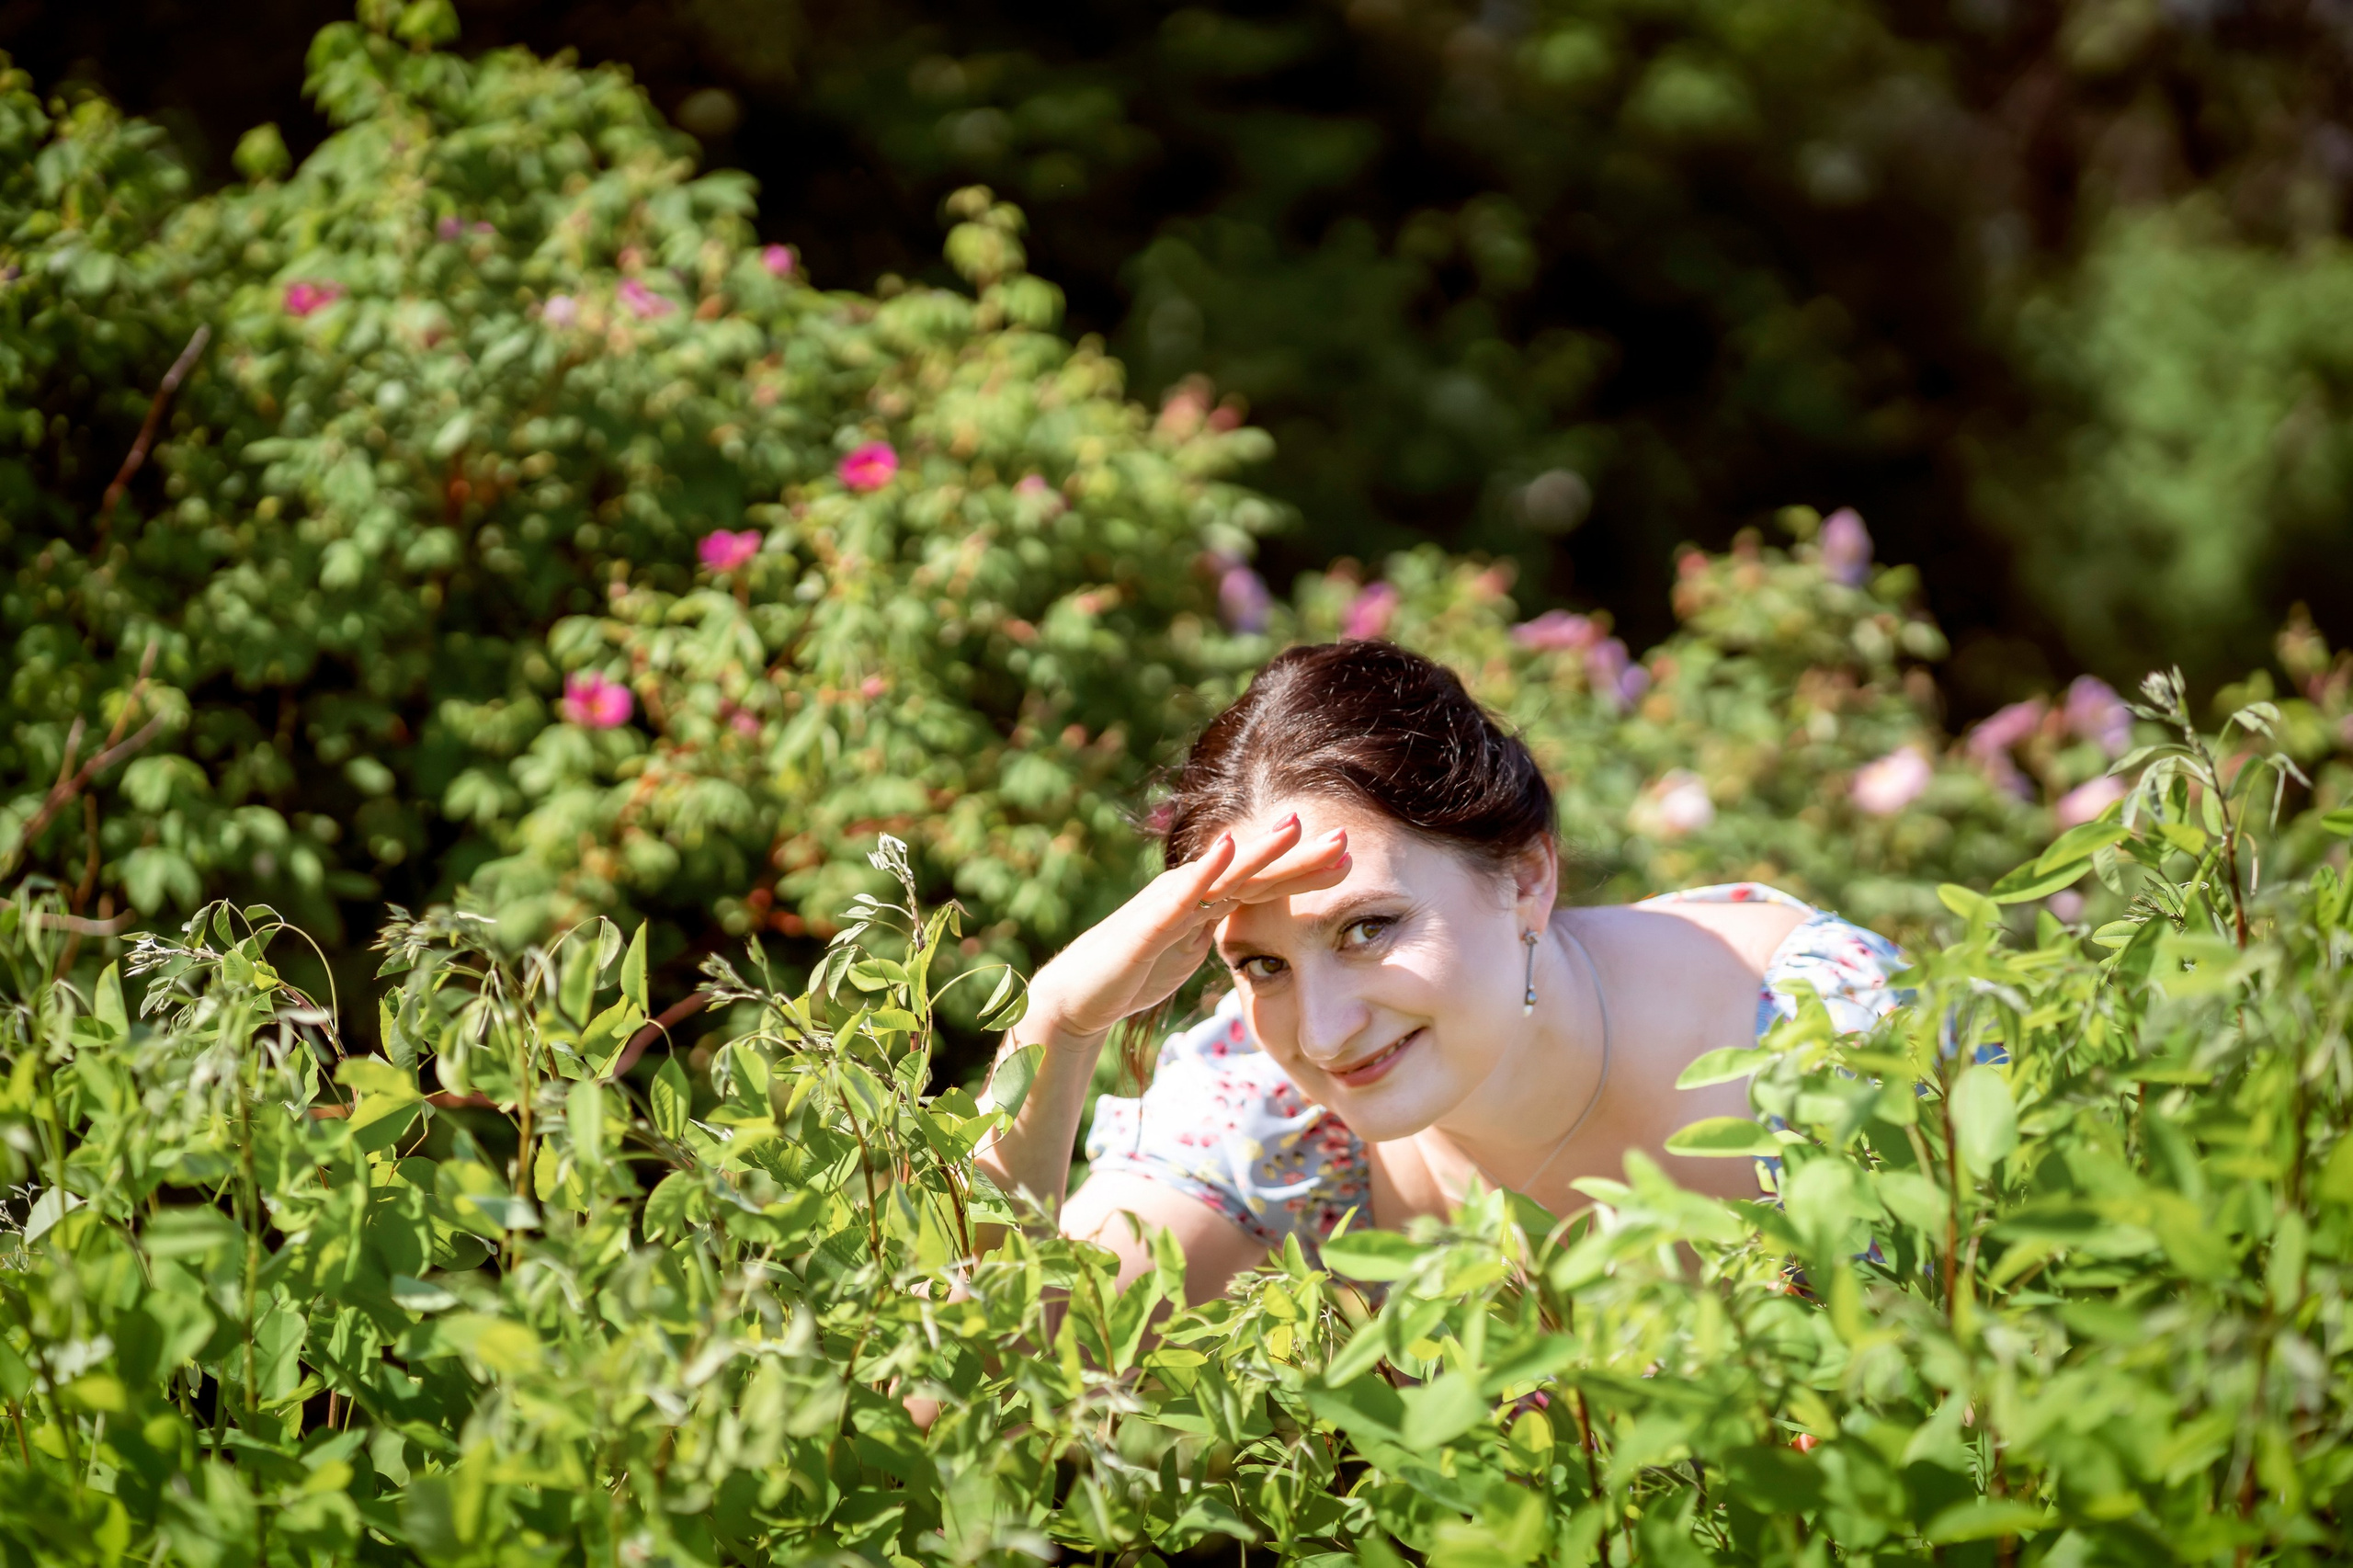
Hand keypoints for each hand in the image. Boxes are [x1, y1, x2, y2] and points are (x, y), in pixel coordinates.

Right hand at [1018, 814, 1350, 1044]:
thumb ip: (1221, 929)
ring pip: (1224, 874)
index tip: (1350, 860)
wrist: (1081, 994)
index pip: (1266, 883)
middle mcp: (1192, 891)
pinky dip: (1205, 870)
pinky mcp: (1149, 923)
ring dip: (1260, 850)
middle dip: (1299, 856)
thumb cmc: (1136, 970)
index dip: (1306, 871)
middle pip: (1255, 871)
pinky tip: (1225, 847)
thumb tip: (1258, 928)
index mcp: (1208, 900)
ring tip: (1294, 826)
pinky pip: (1181, 895)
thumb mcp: (1192, 948)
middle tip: (1345, 838)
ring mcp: (1170, 903)